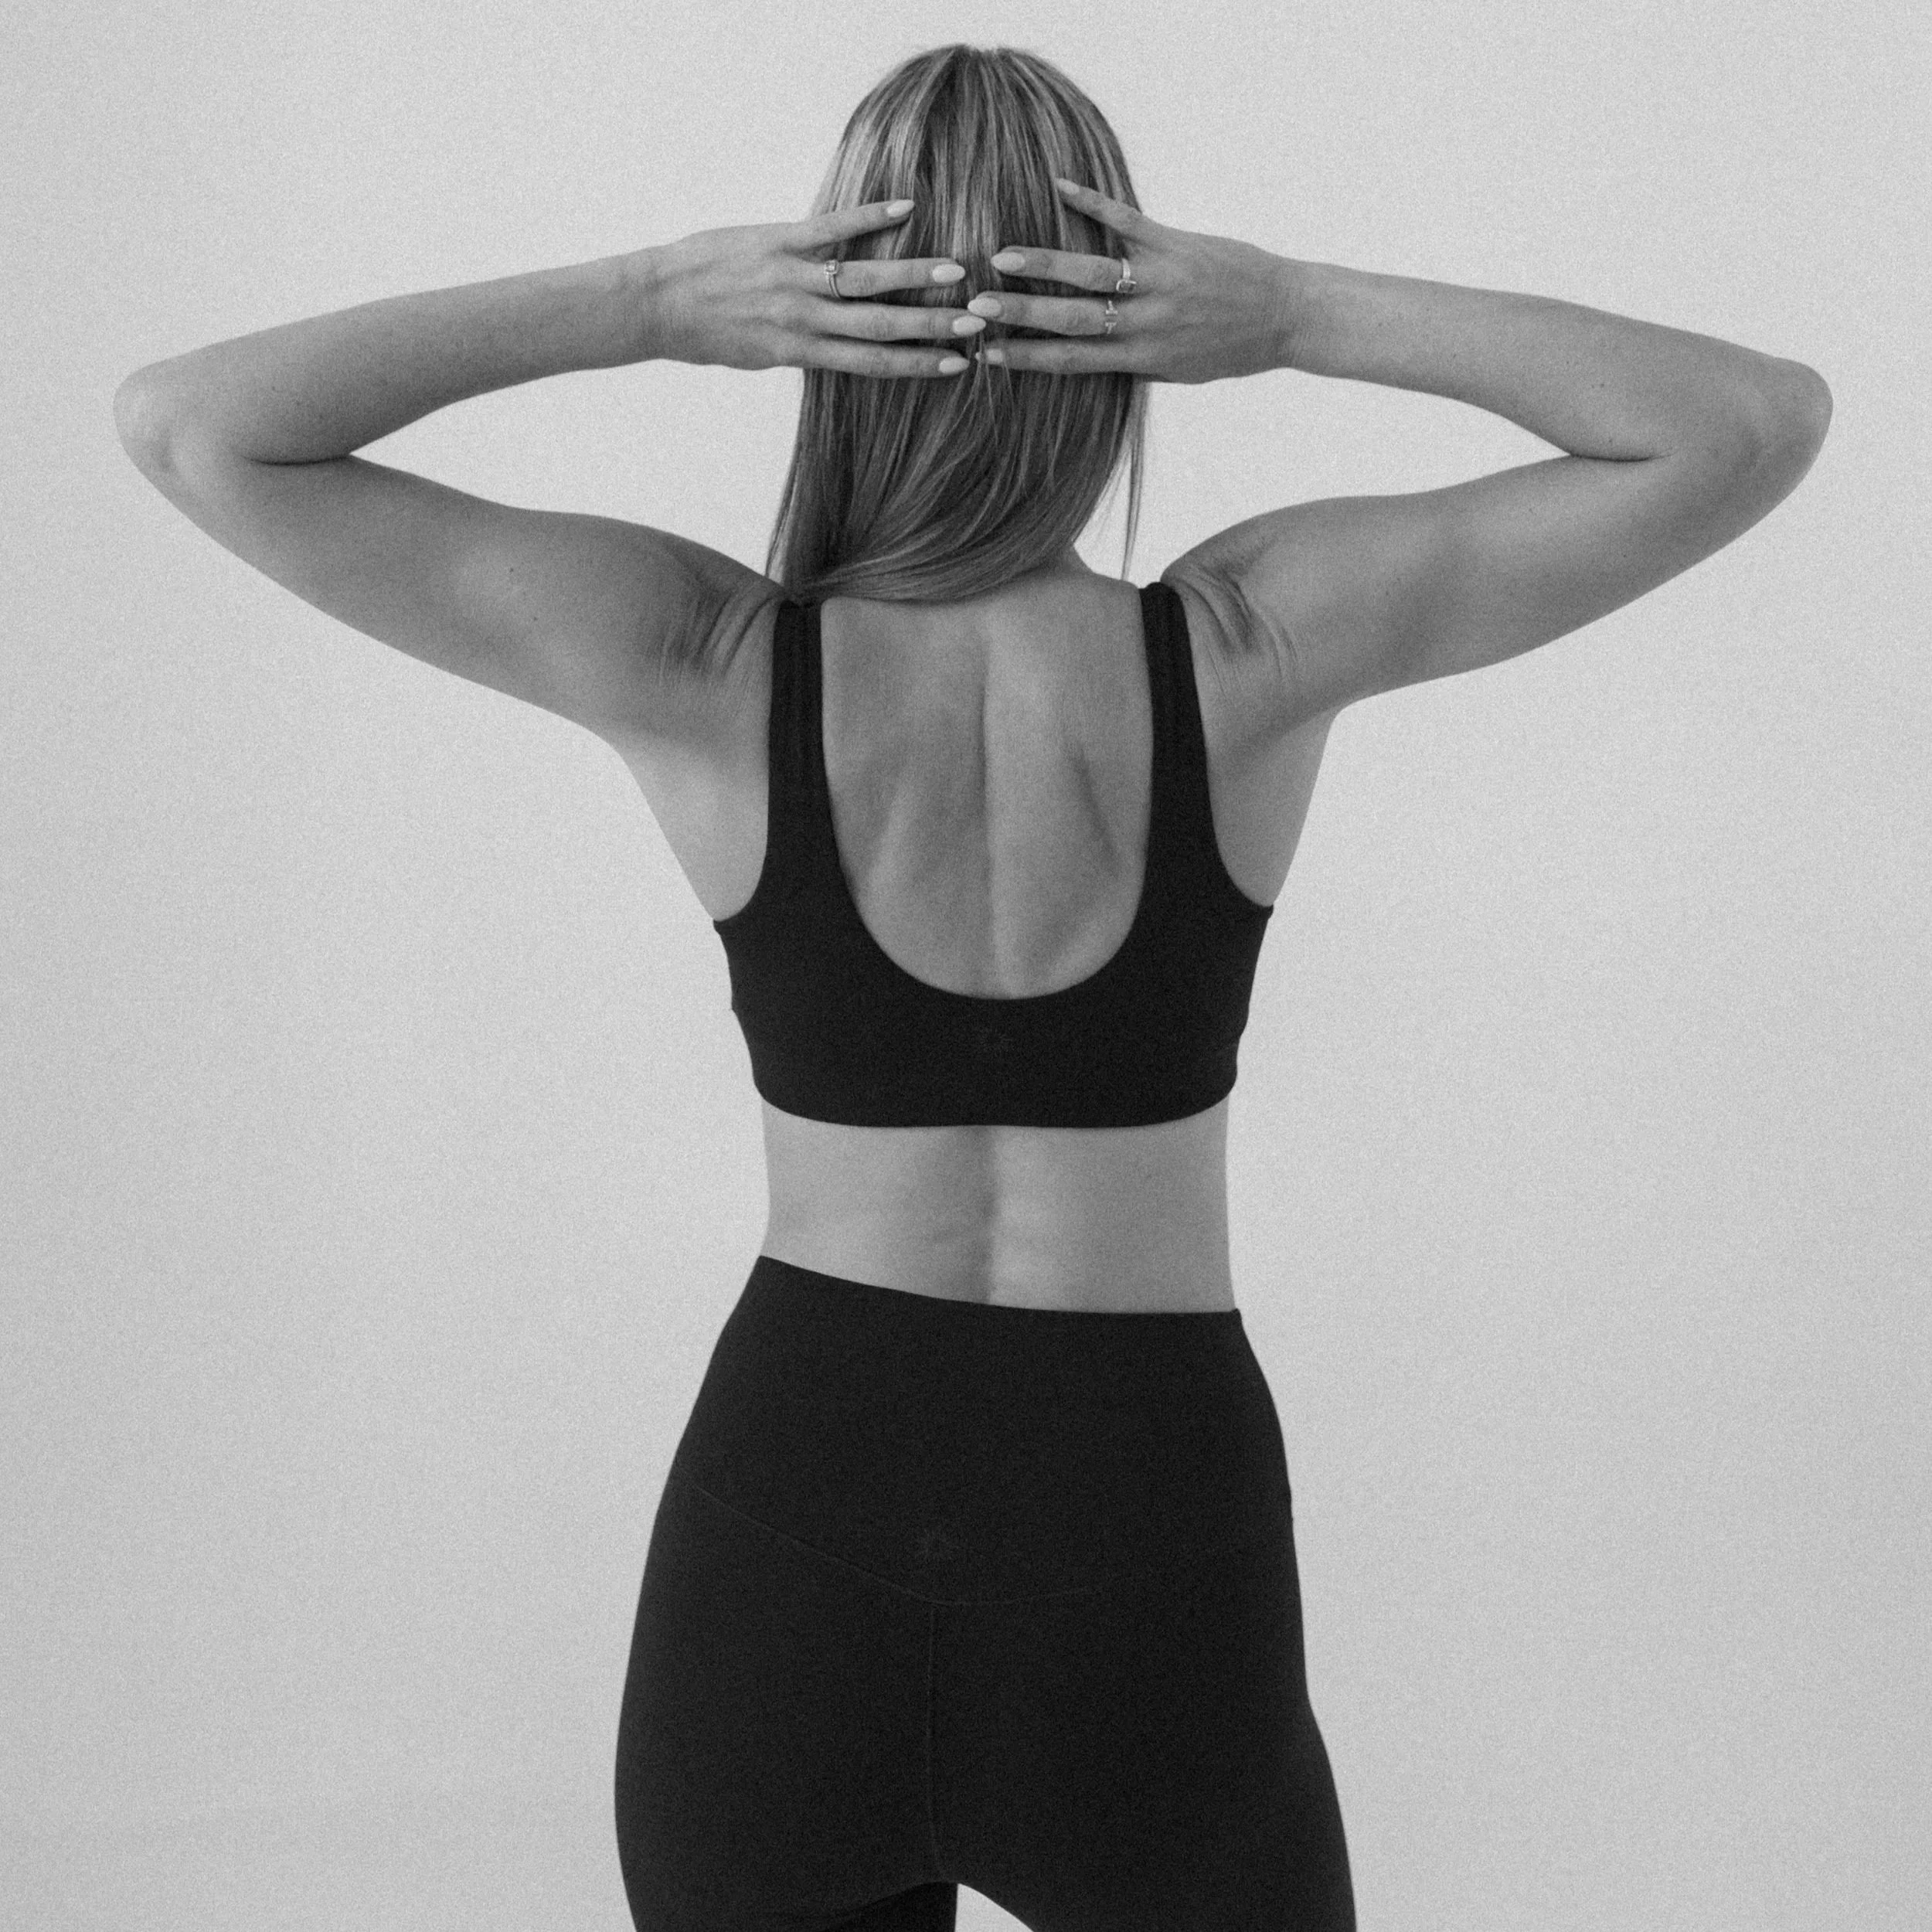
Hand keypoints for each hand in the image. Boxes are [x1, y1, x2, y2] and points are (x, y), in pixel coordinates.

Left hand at [643, 198, 985, 377]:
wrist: (656, 304)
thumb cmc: (706, 335)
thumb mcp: (758, 356)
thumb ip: (803, 348)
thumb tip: (839, 348)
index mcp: (802, 351)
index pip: (873, 363)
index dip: (918, 364)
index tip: (957, 365)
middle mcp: (804, 318)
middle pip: (881, 325)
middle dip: (931, 325)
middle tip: (976, 322)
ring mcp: (793, 277)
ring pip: (865, 279)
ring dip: (913, 275)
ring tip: (956, 271)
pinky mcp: (778, 239)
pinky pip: (831, 228)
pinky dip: (870, 217)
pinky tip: (906, 208)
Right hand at [968, 178, 1301, 384]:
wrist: (1288, 316)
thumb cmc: (1232, 349)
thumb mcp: (1181, 373)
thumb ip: (1135, 364)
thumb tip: (1088, 362)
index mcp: (1143, 359)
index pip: (1072, 362)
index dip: (1027, 358)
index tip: (987, 355)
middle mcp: (1148, 323)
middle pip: (1072, 318)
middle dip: (1022, 313)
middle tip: (976, 305)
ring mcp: (1162, 280)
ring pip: (1093, 272)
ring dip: (1045, 263)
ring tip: (1002, 256)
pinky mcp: (1178, 243)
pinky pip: (1128, 221)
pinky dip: (1092, 202)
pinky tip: (1059, 187)